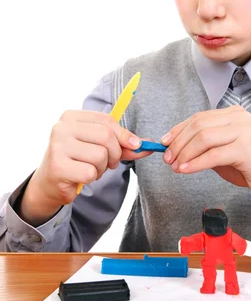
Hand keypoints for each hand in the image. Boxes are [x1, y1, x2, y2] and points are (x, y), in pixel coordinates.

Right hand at [20, 110, 151, 225]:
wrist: (50, 183)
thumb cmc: (78, 161)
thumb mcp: (101, 148)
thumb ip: (124, 144)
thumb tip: (148, 144)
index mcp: (71, 117)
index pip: (106, 121)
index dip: (124, 135)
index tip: (135, 145)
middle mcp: (61, 127)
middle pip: (105, 137)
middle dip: (115, 154)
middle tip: (110, 163)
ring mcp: (57, 146)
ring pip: (100, 155)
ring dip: (102, 168)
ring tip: (90, 169)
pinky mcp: (57, 166)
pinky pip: (90, 172)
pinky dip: (91, 178)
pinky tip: (80, 177)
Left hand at [161, 106, 250, 205]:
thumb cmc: (250, 165)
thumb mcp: (224, 150)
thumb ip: (204, 145)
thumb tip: (175, 147)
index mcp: (233, 113)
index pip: (199, 117)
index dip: (179, 130)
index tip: (165, 142)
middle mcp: (239, 118)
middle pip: (199, 125)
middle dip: (179, 143)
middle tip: (168, 158)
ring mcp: (244, 131)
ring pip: (203, 138)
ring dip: (185, 153)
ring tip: (176, 166)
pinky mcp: (245, 149)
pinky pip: (213, 155)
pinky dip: (195, 163)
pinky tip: (186, 170)